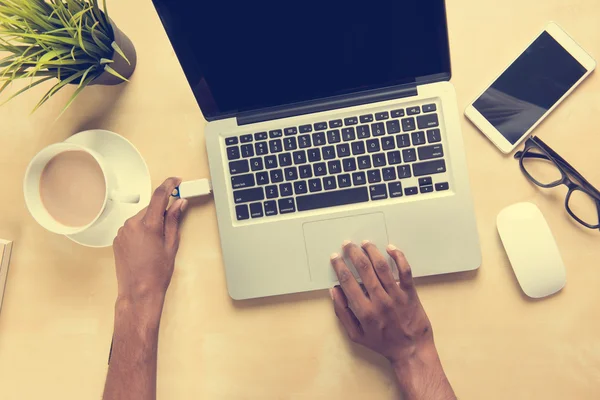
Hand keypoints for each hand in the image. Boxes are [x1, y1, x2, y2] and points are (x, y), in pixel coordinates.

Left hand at [113, 177, 186, 305]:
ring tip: (157, 241)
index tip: (176, 181)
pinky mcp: (117, 238)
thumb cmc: (157, 273)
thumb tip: (179, 203)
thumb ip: (174, 220)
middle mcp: (133, 224)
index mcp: (149, 225)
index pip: (159, 196)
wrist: (138, 291)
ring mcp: (123, 231)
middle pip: (151, 208)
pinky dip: (141, 230)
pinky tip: (147, 245)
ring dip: (151, 222)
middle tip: (172, 222)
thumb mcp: (172, 245)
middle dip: (162, 211)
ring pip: (141, 217)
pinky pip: (132, 227)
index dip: (169, 185)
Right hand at [330, 241, 454, 399]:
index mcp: (364, 312)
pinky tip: (390, 248)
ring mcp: (396, 296)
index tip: (335, 257)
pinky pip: (405, 270)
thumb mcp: (356, 335)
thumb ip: (342, 313)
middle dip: (353, 253)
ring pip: (382, 267)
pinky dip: (398, 257)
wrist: (411, 350)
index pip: (348, 282)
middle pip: (364, 269)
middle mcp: (380, 301)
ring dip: (372, 251)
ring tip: (365, 243)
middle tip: (347, 244)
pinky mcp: (410, 293)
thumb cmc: (382, 343)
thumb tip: (334, 291)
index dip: (340, 267)